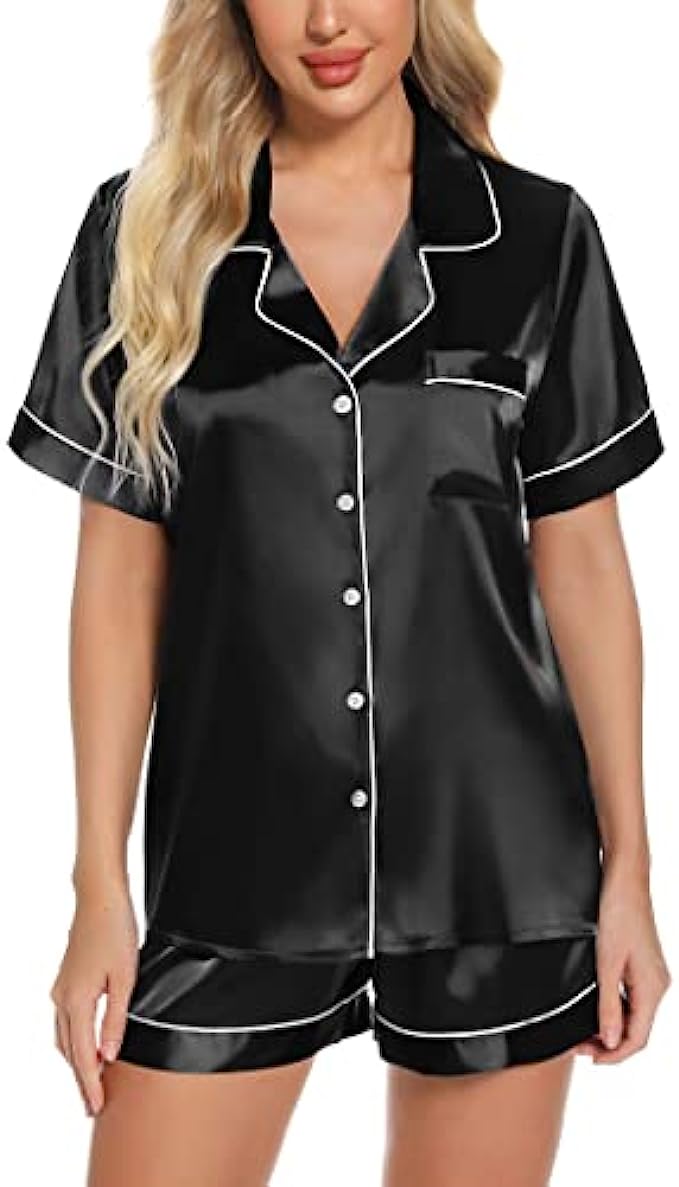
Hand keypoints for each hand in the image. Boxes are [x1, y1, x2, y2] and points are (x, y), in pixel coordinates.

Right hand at [50, 885, 138, 1115]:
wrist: (99, 898)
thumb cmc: (116, 931)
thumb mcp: (125, 978)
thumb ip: (117, 1019)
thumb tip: (109, 1056)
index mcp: (77, 1000)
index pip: (83, 1055)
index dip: (90, 1084)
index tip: (96, 1106)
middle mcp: (62, 998)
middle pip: (69, 1051)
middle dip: (81, 1080)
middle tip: (93, 1106)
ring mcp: (60, 989)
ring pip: (64, 1038)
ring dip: (77, 1062)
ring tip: (92, 1083)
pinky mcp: (65, 981)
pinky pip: (65, 1022)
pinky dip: (74, 1041)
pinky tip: (86, 1046)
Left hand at [574, 858, 671, 1062]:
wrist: (624, 881)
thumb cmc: (617, 914)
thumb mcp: (606, 964)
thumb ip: (608, 1005)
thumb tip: (609, 1040)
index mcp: (652, 989)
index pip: (637, 1039)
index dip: (613, 1055)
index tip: (589, 1058)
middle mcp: (657, 985)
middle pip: (636, 1030)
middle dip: (609, 1043)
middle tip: (579, 1045)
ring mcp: (652, 975)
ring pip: (634, 1014)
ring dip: (610, 1026)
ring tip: (583, 1029)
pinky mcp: (643, 965)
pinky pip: (632, 998)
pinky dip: (615, 1009)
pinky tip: (596, 1006)